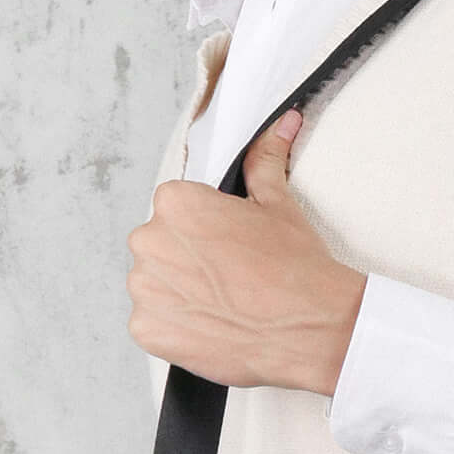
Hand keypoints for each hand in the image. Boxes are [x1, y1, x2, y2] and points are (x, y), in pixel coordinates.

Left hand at [125, 112, 366, 392]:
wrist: (310, 327)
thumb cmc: (295, 266)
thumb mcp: (279, 205)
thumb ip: (265, 162)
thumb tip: (282, 124)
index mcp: (175, 202)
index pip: (175, 210)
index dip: (205, 231)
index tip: (228, 248)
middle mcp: (149, 240)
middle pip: (160, 246)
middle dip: (186, 260)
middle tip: (228, 278)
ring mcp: (144, 288)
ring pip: (153, 285)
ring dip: (177, 294)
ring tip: (221, 305)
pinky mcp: (146, 329)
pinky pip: (150, 324)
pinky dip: (174, 328)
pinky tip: (209, 327)